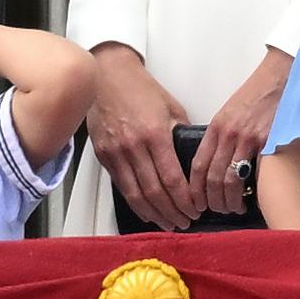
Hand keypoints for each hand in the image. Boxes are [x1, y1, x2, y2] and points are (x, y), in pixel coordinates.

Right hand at [86, 43, 194, 230]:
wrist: (107, 75)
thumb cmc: (141, 88)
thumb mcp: (171, 107)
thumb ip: (181, 134)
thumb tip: (193, 158)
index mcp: (155, 133)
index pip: (173, 178)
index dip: (186, 199)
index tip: (196, 209)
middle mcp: (134, 146)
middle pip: (155, 192)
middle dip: (173, 212)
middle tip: (185, 222)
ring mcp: (116, 153)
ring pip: (136, 195)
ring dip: (154, 214)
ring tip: (169, 223)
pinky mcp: (103, 156)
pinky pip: (121, 187)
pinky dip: (135, 203)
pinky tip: (147, 211)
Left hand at [191, 47, 290, 214]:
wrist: (280, 77)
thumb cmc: (259, 94)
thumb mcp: (232, 112)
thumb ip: (223, 136)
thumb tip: (217, 162)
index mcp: (217, 127)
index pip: (197, 165)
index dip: (194, 189)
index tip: (196, 202)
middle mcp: (228, 134)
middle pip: (210, 177)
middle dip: (210, 200)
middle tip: (215, 211)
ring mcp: (246, 139)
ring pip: (228, 180)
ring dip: (228, 201)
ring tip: (233, 209)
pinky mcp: (265, 142)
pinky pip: (250, 174)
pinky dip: (246, 192)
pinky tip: (249, 199)